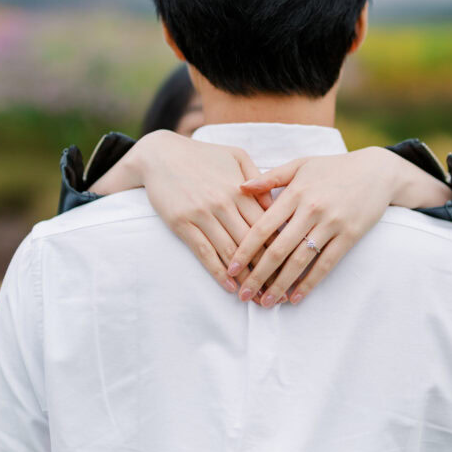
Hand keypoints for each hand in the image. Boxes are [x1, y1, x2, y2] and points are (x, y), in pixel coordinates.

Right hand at [89, 130, 273, 295]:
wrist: (160, 154)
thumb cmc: (203, 155)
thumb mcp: (236, 156)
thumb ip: (259, 178)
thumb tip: (276, 205)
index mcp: (241, 188)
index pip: (267, 224)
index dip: (281, 248)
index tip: (292, 267)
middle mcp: (224, 202)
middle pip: (252, 243)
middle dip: (268, 269)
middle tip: (280, 291)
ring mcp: (202, 214)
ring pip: (230, 252)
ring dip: (245, 277)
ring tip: (258, 296)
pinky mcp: (182, 223)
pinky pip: (204, 253)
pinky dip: (218, 273)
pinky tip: (230, 287)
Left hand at [227, 147, 451, 305]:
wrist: (377, 171)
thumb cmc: (333, 167)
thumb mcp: (301, 165)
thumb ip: (270, 177)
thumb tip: (240, 188)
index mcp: (295, 192)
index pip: (263, 226)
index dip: (245, 250)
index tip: (231, 268)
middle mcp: (311, 209)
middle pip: (278, 249)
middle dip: (258, 275)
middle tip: (243, 294)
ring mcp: (332, 224)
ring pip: (300, 261)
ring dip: (281, 285)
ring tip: (266, 302)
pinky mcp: (350, 236)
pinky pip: (326, 264)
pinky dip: (310, 283)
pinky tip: (295, 297)